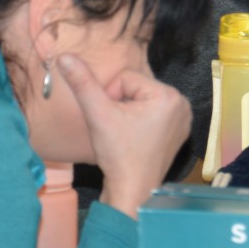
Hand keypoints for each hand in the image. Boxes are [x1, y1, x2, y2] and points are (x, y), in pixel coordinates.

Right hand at [60, 53, 191, 218]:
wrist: (132, 190)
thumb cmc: (118, 154)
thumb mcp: (97, 114)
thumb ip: (82, 82)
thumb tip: (65, 57)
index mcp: (168, 95)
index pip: (126, 78)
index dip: (110, 96)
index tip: (112, 120)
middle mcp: (182, 103)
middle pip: (136, 88)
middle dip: (121, 105)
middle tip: (118, 129)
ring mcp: (183, 118)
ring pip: (142, 100)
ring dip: (129, 113)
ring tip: (127, 135)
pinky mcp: (179, 130)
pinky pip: (153, 113)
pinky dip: (140, 122)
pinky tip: (136, 139)